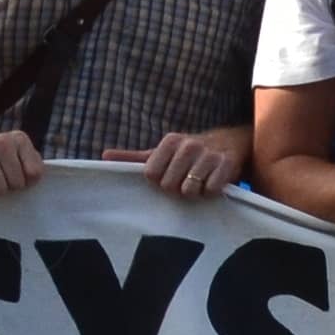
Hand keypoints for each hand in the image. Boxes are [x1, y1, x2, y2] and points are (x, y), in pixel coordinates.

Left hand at [105, 127, 244, 200]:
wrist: (231, 142)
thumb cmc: (189, 152)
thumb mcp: (163, 152)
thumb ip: (134, 157)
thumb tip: (104, 156)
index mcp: (170, 141)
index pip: (151, 175)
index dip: (159, 182)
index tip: (168, 176)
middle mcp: (188, 145)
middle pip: (169, 185)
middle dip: (177, 189)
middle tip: (186, 180)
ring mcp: (209, 154)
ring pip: (190, 190)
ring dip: (195, 192)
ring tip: (199, 181)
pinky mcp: (227, 164)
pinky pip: (211, 190)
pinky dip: (211, 192)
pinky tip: (212, 182)